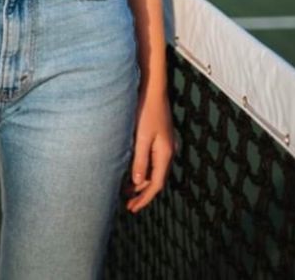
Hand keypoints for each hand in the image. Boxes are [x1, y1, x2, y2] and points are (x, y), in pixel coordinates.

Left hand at [124, 88, 174, 213]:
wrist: (153, 88)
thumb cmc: (146, 110)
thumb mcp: (141, 136)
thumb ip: (140, 160)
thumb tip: (138, 182)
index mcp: (165, 153)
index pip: (156, 184)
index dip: (144, 198)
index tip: (132, 208)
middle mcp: (168, 150)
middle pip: (157, 179)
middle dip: (143, 193)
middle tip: (128, 203)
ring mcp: (165, 143)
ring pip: (155, 170)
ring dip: (142, 181)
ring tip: (126, 189)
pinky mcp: (159, 136)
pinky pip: (153, 159)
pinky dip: (144, 168)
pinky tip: (133, 169)